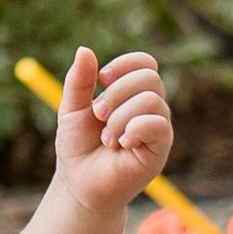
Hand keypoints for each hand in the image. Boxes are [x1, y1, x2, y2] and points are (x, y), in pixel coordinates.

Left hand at [55, 46, 172, 208]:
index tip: (101, 80)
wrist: (79, 183)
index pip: (145, 63)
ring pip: (151, 100)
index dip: (124, 65)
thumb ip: (78, 81)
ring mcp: (157, 128)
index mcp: (132, 94)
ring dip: (120, 117)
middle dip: (116, 92)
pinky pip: (158, 124)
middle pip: (149, 77)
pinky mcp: (161, 149)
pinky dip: (133, 129)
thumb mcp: (72, 109)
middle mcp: (150, 108)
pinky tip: (120, 145)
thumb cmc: (78, 147)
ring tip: (107, 138)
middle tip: (98, 115)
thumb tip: (84, 49)